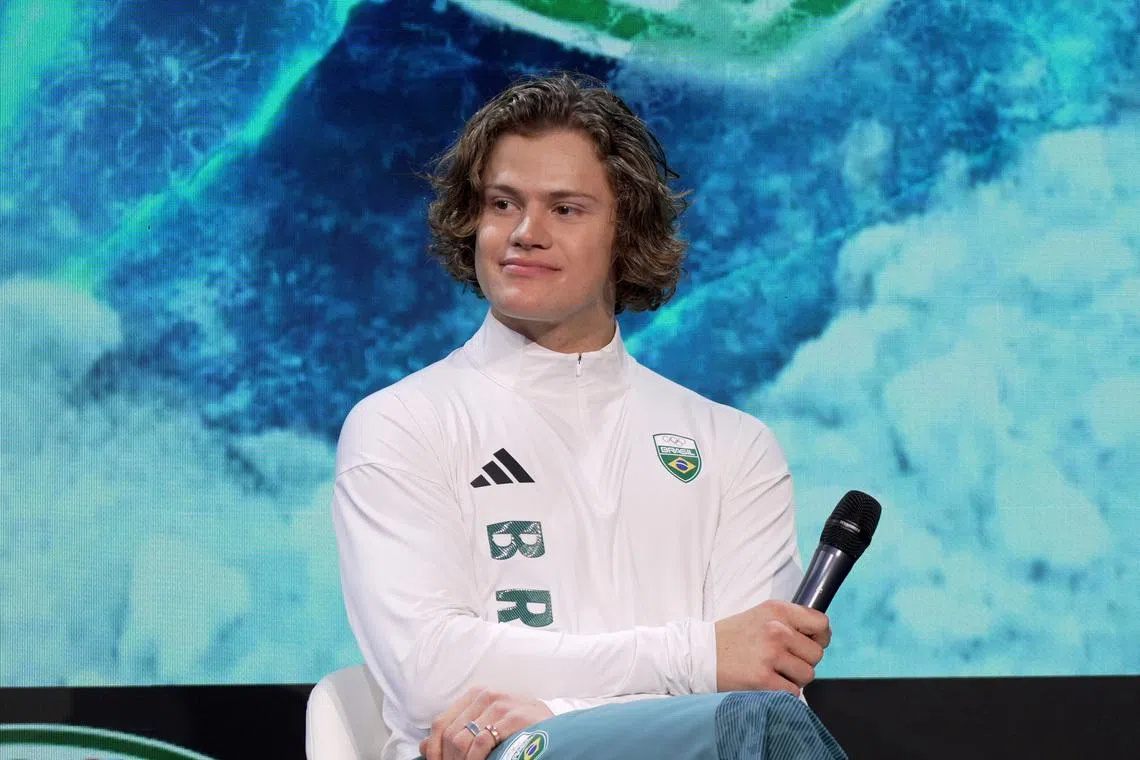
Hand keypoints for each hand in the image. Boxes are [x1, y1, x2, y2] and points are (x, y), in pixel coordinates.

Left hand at [419, 687, 553, 759]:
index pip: (440, 723)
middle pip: (449, 734)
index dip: (433, 749)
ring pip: (461, 739)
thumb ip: (457, 730)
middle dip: (448, 759)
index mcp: (475, 696)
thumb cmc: (519, 729)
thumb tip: (422, 746)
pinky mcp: (513, 717)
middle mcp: (485, 696)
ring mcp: (500, 705)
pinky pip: (481, 742)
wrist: (557, 729)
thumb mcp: (486, 725)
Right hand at [714, 599, 830, 694]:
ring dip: (794, 678)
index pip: (821, 624)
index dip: (819, 638)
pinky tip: (766, 683)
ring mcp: (770, 655)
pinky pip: (793, 692)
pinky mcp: (763, 679)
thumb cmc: (732, 637)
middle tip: (783, 661)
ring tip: (773, 672)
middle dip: (803, 661)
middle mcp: (776, 630)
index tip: (809, 644)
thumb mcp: (761, 615)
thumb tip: (821, 636)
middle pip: (816, 654)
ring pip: (807, 674)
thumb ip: (789, 621)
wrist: (699, 654)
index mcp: (777, 610)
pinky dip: (783, 692)